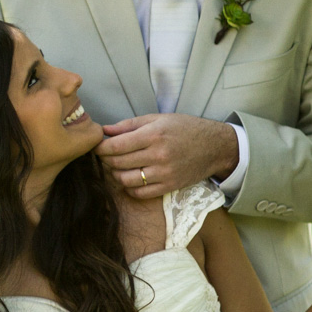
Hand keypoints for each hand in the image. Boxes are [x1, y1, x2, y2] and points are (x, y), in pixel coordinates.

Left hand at [95, 114, 238, 198]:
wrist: (215, 146)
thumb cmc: (185, 128)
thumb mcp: (158, 119)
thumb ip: (129, 124)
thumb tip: (105, 130)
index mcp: (154, 135)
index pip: (116, 146)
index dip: (100, 147)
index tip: (96, 146)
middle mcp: (158, 155)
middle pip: (118, 163)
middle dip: (105, 160)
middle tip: (103, 156)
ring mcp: (164, 173)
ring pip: (126, 180)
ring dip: (115, 174)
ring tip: (117, 167)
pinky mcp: (170, 186)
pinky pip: (140, 193)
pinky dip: (130, 188)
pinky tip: (130, 179)